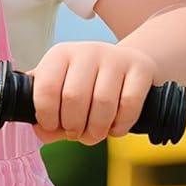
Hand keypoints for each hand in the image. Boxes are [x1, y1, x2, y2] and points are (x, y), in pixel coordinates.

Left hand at [30, 41, 157, 144]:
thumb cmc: (85, 85)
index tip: (52, 126)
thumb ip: (46, 115)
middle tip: (75, 133)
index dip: (47, 117)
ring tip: (94, 134)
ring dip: (96, 129)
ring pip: (103, 102)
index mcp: (60, 55)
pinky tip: (115, 127)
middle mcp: (87, 51)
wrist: (124, 67)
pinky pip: (129, 104)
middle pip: (74, 98)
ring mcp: (116, 58)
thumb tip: (43, 132)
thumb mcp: (60, 93)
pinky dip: (120, 125)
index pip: (46, 88)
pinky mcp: (141, 68)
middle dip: (73, 126)